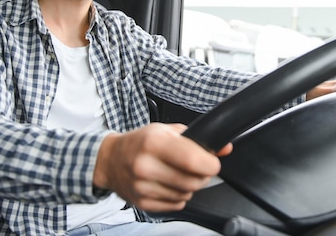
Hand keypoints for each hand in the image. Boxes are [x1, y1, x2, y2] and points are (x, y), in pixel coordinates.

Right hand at [93, 123, 230, 211]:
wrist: (110, 160)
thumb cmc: (141, 142)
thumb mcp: (167, 131)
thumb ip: (197, 138)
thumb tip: (225, 148)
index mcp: (153, 142)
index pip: (192, 160)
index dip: (210, 164)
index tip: (213, 162)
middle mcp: (145, 165)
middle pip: (193, 181)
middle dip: (202, 175)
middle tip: (196, 167)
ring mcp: (142, 187)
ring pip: (186, 195)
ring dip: (190, 186)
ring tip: (178, 173)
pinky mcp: (142, 203)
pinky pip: (176, 204)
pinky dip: (178, 196)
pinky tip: (168, 183)